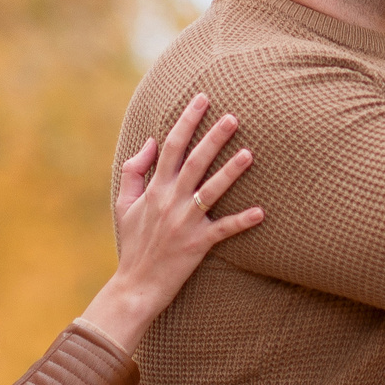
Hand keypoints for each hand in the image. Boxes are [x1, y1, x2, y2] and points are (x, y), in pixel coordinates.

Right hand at [79, 94, 262, 351]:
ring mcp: (185, 222)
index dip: (187, 121)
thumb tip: (150, 141)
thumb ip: (134, 170)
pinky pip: (223, 230)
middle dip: (213, 137)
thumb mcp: (124, 204)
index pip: (170, 147)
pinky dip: (241, 222)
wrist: (135, 285)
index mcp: (154, 189)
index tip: (202, 99)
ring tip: (250, 153)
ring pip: (211, 191)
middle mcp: (170, 201)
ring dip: (231, 172)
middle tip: (234, 117)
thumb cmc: (132, 243)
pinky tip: (261, 212)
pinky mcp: (198, 244)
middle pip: (194, 162)